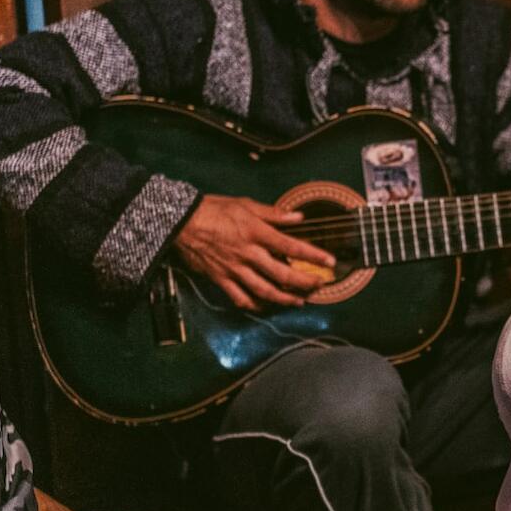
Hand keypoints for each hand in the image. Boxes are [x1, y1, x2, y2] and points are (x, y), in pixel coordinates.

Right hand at [174, 194, 336, 310]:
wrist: (179, 223)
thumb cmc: (213, 210)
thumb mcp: (245, 204)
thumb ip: (273, 213)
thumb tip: (298, 217)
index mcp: (256, 233)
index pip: (292, 247)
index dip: (314, 256)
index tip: (330, 262)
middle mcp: (248, 254)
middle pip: (282, 274)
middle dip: (304, 283)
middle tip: (319, 285)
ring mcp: (234, 269)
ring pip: (265, 291)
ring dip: (285, 299)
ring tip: (300, 301)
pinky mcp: (221, 279)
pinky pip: (240, 298)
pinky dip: (256, 305)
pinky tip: (267, 306)